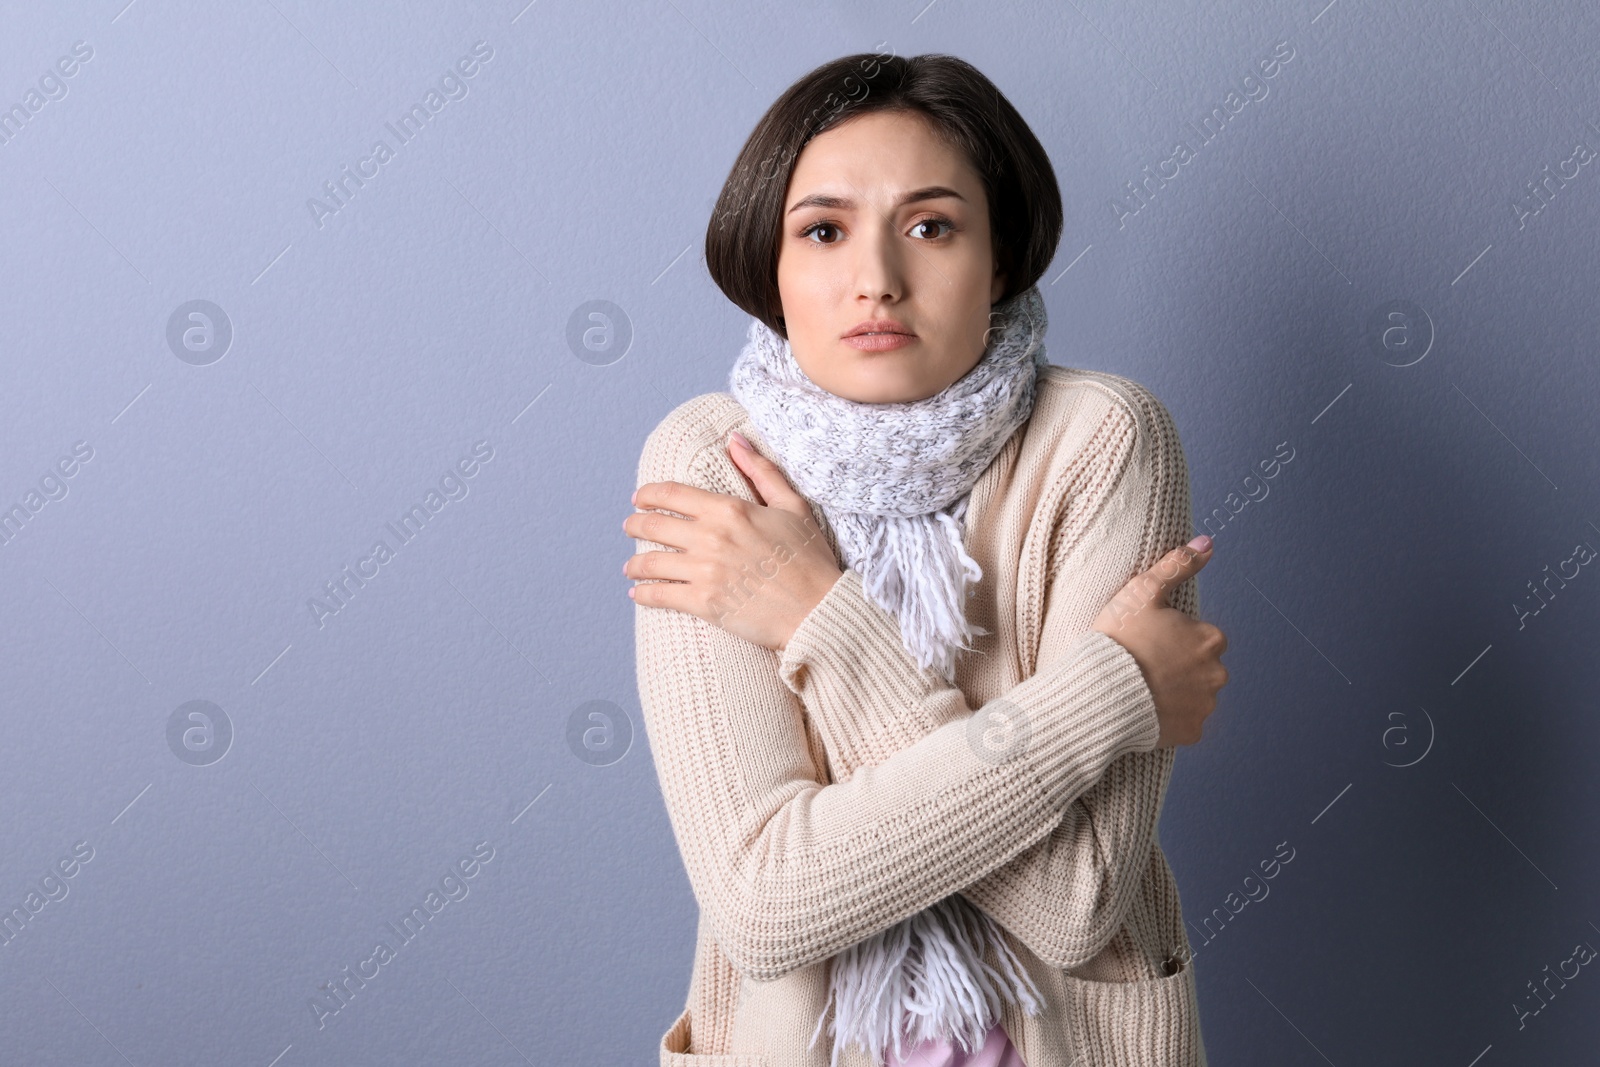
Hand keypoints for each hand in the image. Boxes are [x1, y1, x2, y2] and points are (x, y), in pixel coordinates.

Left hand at [624, 431, 843, 651]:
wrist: (818, 609)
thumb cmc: (809, 558)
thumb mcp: (792, 506)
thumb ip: (761, 471)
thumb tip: (735, 441)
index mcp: (729, 510)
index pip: (672, 494)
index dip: (649, 495)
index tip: (639, 498)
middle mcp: (711, 538)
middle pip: (654, 526)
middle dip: (635, 526)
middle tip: (630, 527)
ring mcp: (705, 571)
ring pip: (651, 563)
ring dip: (634, 565)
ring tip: (630, 568)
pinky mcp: (704, 603)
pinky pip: (660, 595)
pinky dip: (643, 594)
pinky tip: (638, 593)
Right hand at [1091, 535, 1227, 747]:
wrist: (1098, 693)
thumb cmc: (1118, 640)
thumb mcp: (1142, 592)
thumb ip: (1177, 566)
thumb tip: (1208, 543)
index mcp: (1209, 639)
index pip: (1203, 637)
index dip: (1175, 638)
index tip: (1151, 641)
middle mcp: (1216, 674)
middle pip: (1202, 667)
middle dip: (1180, 666)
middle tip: (1145, 664)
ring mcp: (1205, 706)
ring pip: (1195, 695)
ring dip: (1177, 692)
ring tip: (1142, 687)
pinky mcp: (1192, 733)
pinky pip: (1185, 724)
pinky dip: (1170, 719)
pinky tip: (1146, 710)